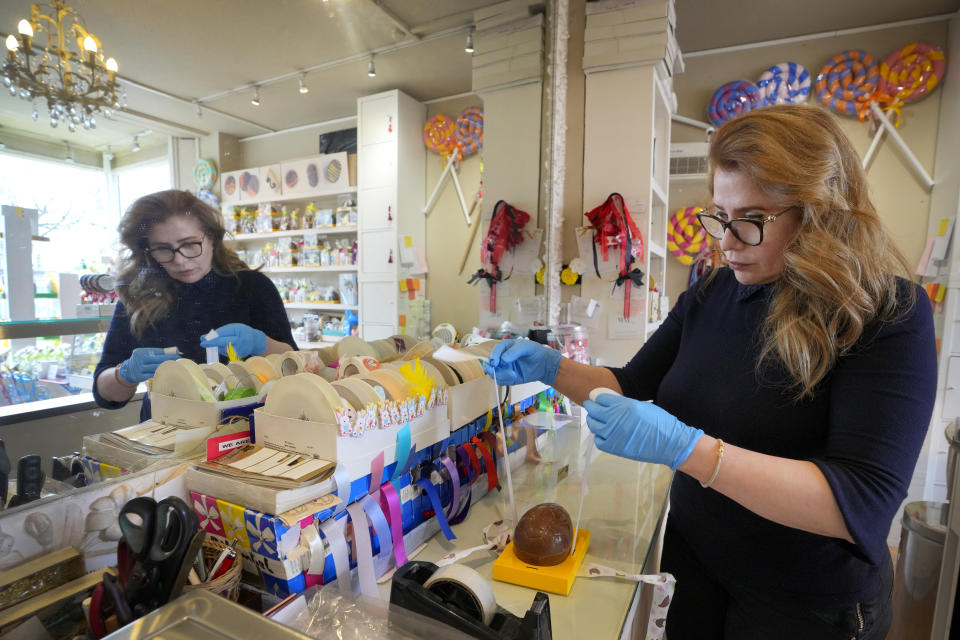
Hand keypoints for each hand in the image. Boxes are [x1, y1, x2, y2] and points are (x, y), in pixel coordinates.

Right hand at [117, 348, 179, 383]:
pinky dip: (160, 373)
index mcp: (141, 352)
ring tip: (174, 367)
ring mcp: (139, 368)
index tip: (178, 355)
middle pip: (158, 360)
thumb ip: (159, 353)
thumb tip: (176, 351)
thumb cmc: (142, 360)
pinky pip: (152, 375)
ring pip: (156, 368)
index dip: (169, 354)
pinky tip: (166, 373)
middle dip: (169, 360)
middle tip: (179, 361)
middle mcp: (139, 359)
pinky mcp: (140, 376)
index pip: (158, 352)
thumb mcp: (146, 354)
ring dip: (166, 368)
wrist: (128, 371)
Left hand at [201, 323, 266, 357]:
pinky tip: (226, 345)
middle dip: (212, 343)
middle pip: (223, 343)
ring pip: (223, 348)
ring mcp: (240, 350)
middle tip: (202, 343)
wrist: (255, 341)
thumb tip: (207, 337)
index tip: (203, 338)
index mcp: (239, 331)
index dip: (213, 337)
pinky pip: (226, 352)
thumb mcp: (234, 328)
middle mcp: (241, 341)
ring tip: (218, 341)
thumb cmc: (241, 332)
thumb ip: (222, 332)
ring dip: (217, 345)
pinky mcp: (238, 356)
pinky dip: (222, 349)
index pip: (224, 334)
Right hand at [482, 339, 561, 385]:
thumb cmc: (535, 352)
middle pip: (491, 362)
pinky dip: (505, 380)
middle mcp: (503, 357)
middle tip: (494, 369)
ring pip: (495, 373)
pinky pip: (502, 380)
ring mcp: (505, 368)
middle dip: (491, 367)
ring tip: (511, 374)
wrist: (545, 364)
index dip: (494, 355)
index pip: (496, 350)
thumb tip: (503, 359)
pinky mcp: (509, 377)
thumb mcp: (526, 347)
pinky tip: (514, 377)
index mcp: (506, 347)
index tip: (495, 361)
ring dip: (500, 375)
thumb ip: (515, 351)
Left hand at [583, 393, 702, 469]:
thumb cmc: (659, 422)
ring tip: (596, 420)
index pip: (600, 398)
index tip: (596, 398)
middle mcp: (615, 419)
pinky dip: (599, 436)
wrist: (669, 443)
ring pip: (593, 425)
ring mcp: (613, 434)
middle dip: (591, 407)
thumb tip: (610, 403)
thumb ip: (623, 404)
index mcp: (623, 405)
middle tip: (592, 406)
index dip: (597, 397)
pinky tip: (604, 434)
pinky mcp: (614, 448)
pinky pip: (599, 440)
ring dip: (593, 421)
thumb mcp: (641, 405)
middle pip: (594, 410)